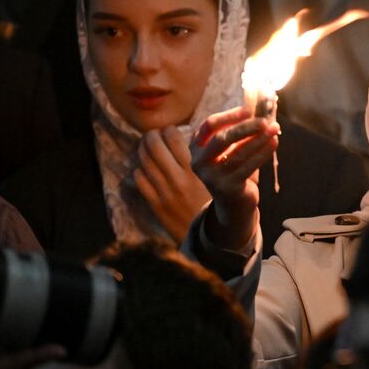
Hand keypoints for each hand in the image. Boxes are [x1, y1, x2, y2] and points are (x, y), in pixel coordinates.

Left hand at [135, 125, 214, 244]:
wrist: (214, 238)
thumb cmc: (223, 204)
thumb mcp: (228, 178)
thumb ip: (222, 158)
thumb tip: (213, 138)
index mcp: (197, 168)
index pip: (173, 137)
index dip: (168, 130)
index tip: (169, 130)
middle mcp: (178, 177)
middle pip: (153, 145)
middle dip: (151, 136)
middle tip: (153, 136)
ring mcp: (164, 191)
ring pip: (143, 161)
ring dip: (142, 151)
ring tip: (146, 149)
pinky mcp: (156, 205)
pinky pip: (139, 180)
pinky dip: (139, 171)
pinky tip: (145, 171)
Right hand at [191, 106, 279, 249]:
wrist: (233, 203)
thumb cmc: (231, 168)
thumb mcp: (228, 149)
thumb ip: (236, 132)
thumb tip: (257, 112)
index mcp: (196, 147)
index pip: (209, 125)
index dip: (229, 116)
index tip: (248, 110)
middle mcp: (199, 162)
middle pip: (221, 139)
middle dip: (245, 128)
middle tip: (264, 121)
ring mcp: (212, 177)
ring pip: (238, 153)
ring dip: (259, 140)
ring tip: (274, 129)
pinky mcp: (228, 188)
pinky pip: (248, 167)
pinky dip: (263, 153)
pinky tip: (273, 143)